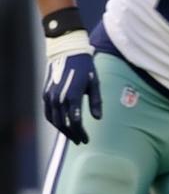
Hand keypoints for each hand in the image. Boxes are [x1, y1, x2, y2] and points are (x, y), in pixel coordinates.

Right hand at [43, 30, 101, 144]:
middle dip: (72, 134)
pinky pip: (48, 112)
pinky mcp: (45, 93)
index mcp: (72, 96)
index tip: (86, 140)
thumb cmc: (84, 67)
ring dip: (63, 130)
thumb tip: (98, 118)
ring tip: (72, 136)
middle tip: (80, 141)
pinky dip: (54, 121)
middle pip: (64, 124)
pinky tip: (62, 125)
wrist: (67, 52)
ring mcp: (49, 96)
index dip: (81, 133)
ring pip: (54, 120)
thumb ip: (96, 102)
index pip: (75, 122)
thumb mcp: (94, 84)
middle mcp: (58, 98)